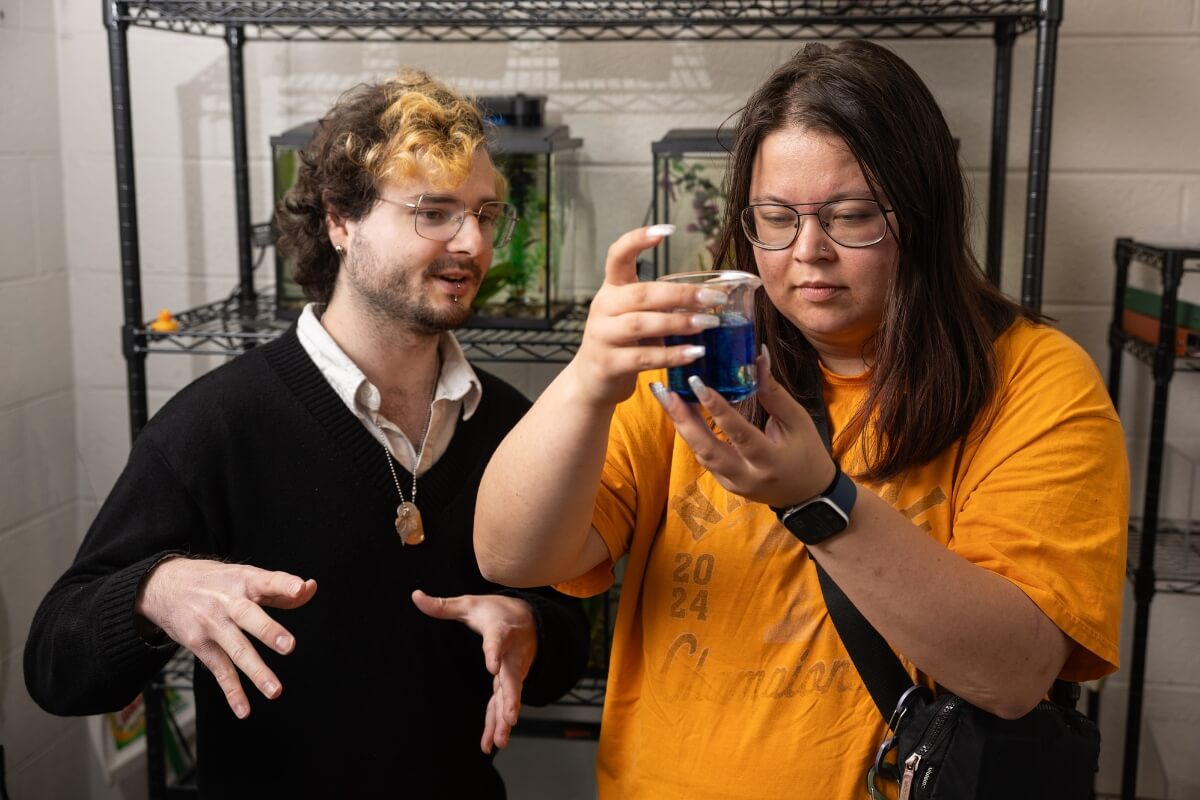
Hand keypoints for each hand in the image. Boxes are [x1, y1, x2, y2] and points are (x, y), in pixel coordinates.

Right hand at [135, 557, 317, 718]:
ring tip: (275, 690)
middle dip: (268, 631)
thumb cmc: (215, 582)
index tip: (301, 587)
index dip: (284, 584)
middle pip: (249, 616)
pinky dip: (232, 691)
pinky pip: (219, 670)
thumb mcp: (244, 577)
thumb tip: (310, 589)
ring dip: (256, 671)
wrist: (163, 586)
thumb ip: (279, 587)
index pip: (267, 580)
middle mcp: (227, 602)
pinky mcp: (200, 645)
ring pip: (236, 649)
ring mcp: (212, 624)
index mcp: (244, 580)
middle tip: (288, 645)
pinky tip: (243, 710)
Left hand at [411, 589, 537, 753]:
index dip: (494, 654)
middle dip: (511, 700)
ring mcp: (512, 671)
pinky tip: (493, 742)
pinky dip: (499, 723)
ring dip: (505, 719)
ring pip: (510, 697)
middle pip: (511, 679)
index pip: (497, 643)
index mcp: (500, 632)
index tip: (491, 667)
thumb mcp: (470, 604)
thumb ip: (443, 605)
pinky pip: (504, 704)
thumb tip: (415, 596)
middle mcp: (510, 655)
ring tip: (500, 740)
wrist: (529, 619)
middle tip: (510, 719)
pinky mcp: (510, 682)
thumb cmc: (496, 612)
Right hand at [568, 225, 731, 407]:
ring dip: (678, 323)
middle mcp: (603, 307)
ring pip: (640, 324)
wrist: (591, 381)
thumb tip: (712, 295)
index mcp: (612, 289)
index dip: (637, 240)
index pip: (618, 256)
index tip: (665, 230)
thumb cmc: (623, 343)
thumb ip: (663, 304)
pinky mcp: (607, 363)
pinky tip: (694, 353)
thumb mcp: (637, 316)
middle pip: (641, 294)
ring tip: (708, 324)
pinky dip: (671, 355)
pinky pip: (643, 357)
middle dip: (680, 294)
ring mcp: (602, 335)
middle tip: (713, 298)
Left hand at [649, 350, 835, 507]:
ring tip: (666, 396)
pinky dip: (691, 434)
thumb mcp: (797, 421)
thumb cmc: (807, 452)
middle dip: (683, 419)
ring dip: (682, 424)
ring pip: (700, 454)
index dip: (718, 409)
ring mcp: (733, 483)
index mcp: (770, 460)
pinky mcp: (724, 484)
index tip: (697, 383)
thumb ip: (774, 392)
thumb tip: (758, 356)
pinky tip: (680, 412)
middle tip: (665, 391)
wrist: (807, 495)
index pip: (739, 434)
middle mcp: (747, 476)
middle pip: (707, 449)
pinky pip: (703, 457)